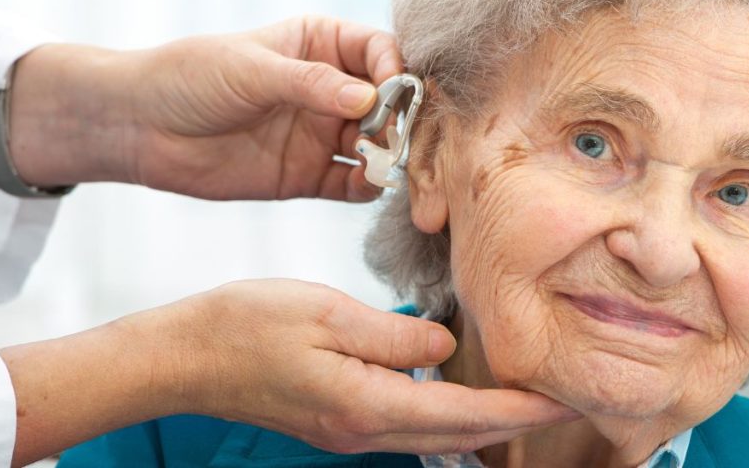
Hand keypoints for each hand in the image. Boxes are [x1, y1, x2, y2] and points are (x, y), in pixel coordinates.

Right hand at [0, 279, 579, 465]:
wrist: (183, 357)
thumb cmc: (244, 326)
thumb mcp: (326, 314)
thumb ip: (393, 335)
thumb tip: (442, 346)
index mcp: (367, 405)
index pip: (465, 413)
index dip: (520, 408)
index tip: (565, 400)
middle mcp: (364, 430)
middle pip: (458, 434)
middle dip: (514, 420)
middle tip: (561, 399)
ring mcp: (349, 430)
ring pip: (436, 434)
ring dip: (484, 418)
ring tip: (522, 393)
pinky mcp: (337, 420)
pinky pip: (409, 423)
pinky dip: (446, 410)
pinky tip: (457, 387)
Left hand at [7, 17, 401, 200]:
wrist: (141, 126)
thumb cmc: (191, 77)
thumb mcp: (252, 69)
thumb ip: (311, 84)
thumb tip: (368, 100)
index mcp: (321, 45)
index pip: (379, 52)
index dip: (395, 72)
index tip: (394, 94)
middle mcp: (330, 89)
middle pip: (387, 104)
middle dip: (400, 121)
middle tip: (397, 138)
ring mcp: (321, 133)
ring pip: (377, 145)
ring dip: (389, 156)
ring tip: (384, 164)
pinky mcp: (310, 175)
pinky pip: (353, 183)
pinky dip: (368, 187)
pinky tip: (369, 186)